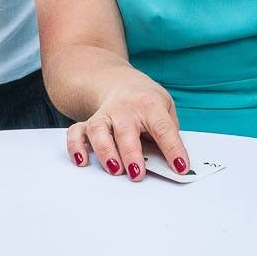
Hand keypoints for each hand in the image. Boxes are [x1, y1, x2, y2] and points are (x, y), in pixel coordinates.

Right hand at [67, 83, 186, 181]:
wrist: (116, 82)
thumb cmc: (145, 100)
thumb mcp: (165, 107)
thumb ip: (168, 131)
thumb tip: (171, 163)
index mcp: (150, 105)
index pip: (163, 129)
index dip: (173, 149)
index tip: (181, 168)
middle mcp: (124, 110)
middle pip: (126, 131)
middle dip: (131, 154)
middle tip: (137, 174)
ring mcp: (104, 115)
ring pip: (99, 131)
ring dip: (105, 151)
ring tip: (114, 170)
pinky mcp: (88, 123)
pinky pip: (76, 133)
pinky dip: (75, 147)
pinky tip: (82, 161)